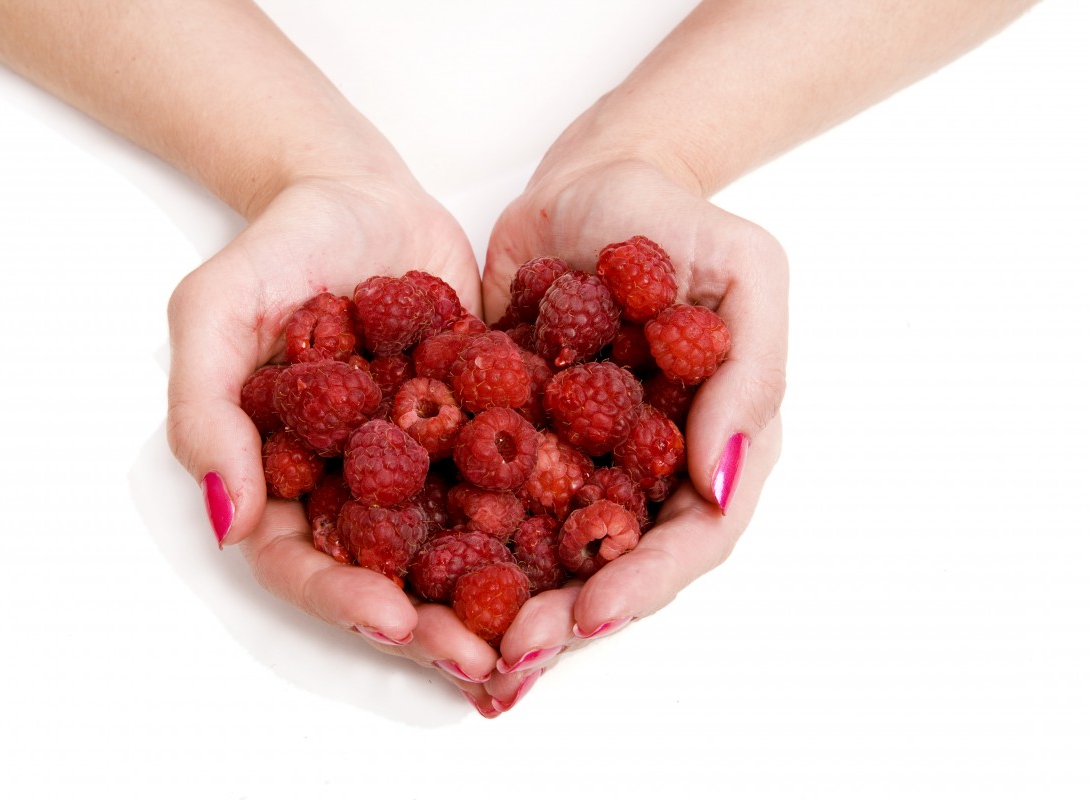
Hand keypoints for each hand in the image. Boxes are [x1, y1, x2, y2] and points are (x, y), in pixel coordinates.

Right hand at [165, 170, 503, 700]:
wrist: (365, 192)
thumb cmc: (281, 245)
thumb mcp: (217, 308)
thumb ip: (207, 407)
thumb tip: (227, 519)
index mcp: (286, 476)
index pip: (302, 562)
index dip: (342, 598)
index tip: (393, 620)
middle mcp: (355, 486)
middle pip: (387, 576)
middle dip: (432, 624)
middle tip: (485, 657)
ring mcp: (422, 465)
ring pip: (456, 549)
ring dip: (494, 597)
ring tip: (541, 630)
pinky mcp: (481, 431)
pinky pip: (513, 486)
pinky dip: (545, 522)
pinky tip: (588, 546)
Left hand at [480, 156, 787, 709]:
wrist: (588, 178)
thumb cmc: (676, 215)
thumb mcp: (745, 270)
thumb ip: (751, 370)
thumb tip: (721, 485)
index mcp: (712, 444)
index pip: (692, 537)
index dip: (645, 582)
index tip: (592, 613)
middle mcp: (645, 469)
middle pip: (614, 562)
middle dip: (566, 614)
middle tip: (512, 650)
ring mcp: (576, 459)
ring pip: (547, 548)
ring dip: (510, 597)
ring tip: (460, 637)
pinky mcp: (513, 437)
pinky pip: (486, 496)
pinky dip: (460, 538)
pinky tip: (416, 572)